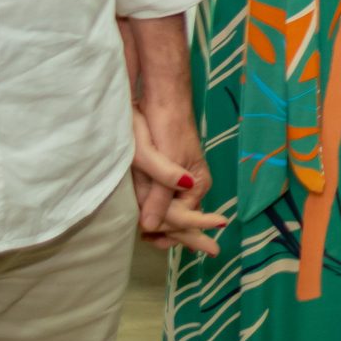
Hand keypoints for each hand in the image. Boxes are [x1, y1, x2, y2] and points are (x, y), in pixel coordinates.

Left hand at [130, 103, 224, 255]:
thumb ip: (160, 195)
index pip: (184, 218)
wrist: (162, 97)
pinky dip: (152, 209)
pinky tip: (143, 218)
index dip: (167, 229)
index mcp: (197, 183)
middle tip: (151, 243)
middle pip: (179, 218)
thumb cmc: (168, 127)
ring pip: (168, 210)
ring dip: (158, 223)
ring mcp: (176, 179)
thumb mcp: (166, 163)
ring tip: (147, 237)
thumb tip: (150, 225)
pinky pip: (160, 199)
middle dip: (168, 232)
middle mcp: (189, 185)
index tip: (149, 238)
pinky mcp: (163, 172)